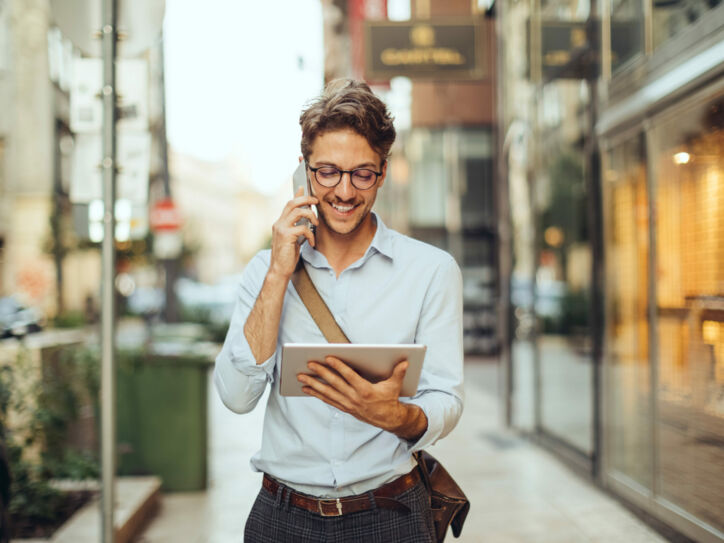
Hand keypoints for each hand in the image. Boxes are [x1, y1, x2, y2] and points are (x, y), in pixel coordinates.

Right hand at [269, 186, 317, 279]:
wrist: (279, 269)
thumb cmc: (287, 255)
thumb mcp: (293, 239)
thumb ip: (297, 228)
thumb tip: (305, 220)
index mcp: (280, 223)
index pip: (289, 204)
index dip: (297, 195)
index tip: (303, 187)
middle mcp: (279, 223)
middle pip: (292, 203)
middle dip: (306, 199)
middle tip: (316, 202)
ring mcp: (281, 228)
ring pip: (298, 211)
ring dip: (311, 215)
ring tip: (316, 224)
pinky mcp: (286, 236)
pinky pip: (303, 228)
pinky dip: (311, 234)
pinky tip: (312, 242)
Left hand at [297, 356, 426, 438]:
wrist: (389, 420)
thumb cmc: (390, 399)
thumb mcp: (395, 385)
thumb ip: (398, 373)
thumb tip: (405, 362)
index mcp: (365, 390)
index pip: (349, 376)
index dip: (338, 366)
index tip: (327, 357)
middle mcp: (354, 398)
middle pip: (334, 383)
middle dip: (320, 373)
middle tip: (309, 364)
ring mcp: (348, 404)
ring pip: (328, 393)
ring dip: (313, 385)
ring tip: (301, 377)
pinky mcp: (345, 408)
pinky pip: (328, 400)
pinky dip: (317, 394)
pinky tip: (307, 389)